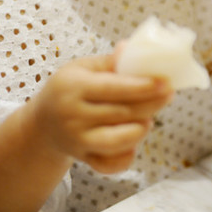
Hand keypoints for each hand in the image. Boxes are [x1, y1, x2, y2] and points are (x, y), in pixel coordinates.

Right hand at [28, 53, 173, 173]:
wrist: (42, 124)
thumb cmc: (69, 89)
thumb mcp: (83, 68)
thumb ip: (111, 61)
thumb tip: (131, 47)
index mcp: (73, 87)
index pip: (112, 88)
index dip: (141, 86)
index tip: (165, 83)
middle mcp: (72, 115)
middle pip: (121, 113)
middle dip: (152, 104)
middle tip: (169, 94)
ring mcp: (76, 140)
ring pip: (118, 141)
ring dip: (140, 130)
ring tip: (149, 118)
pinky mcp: (82, 158)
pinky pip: (110, 165)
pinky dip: (126, 157)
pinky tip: (134, 143)